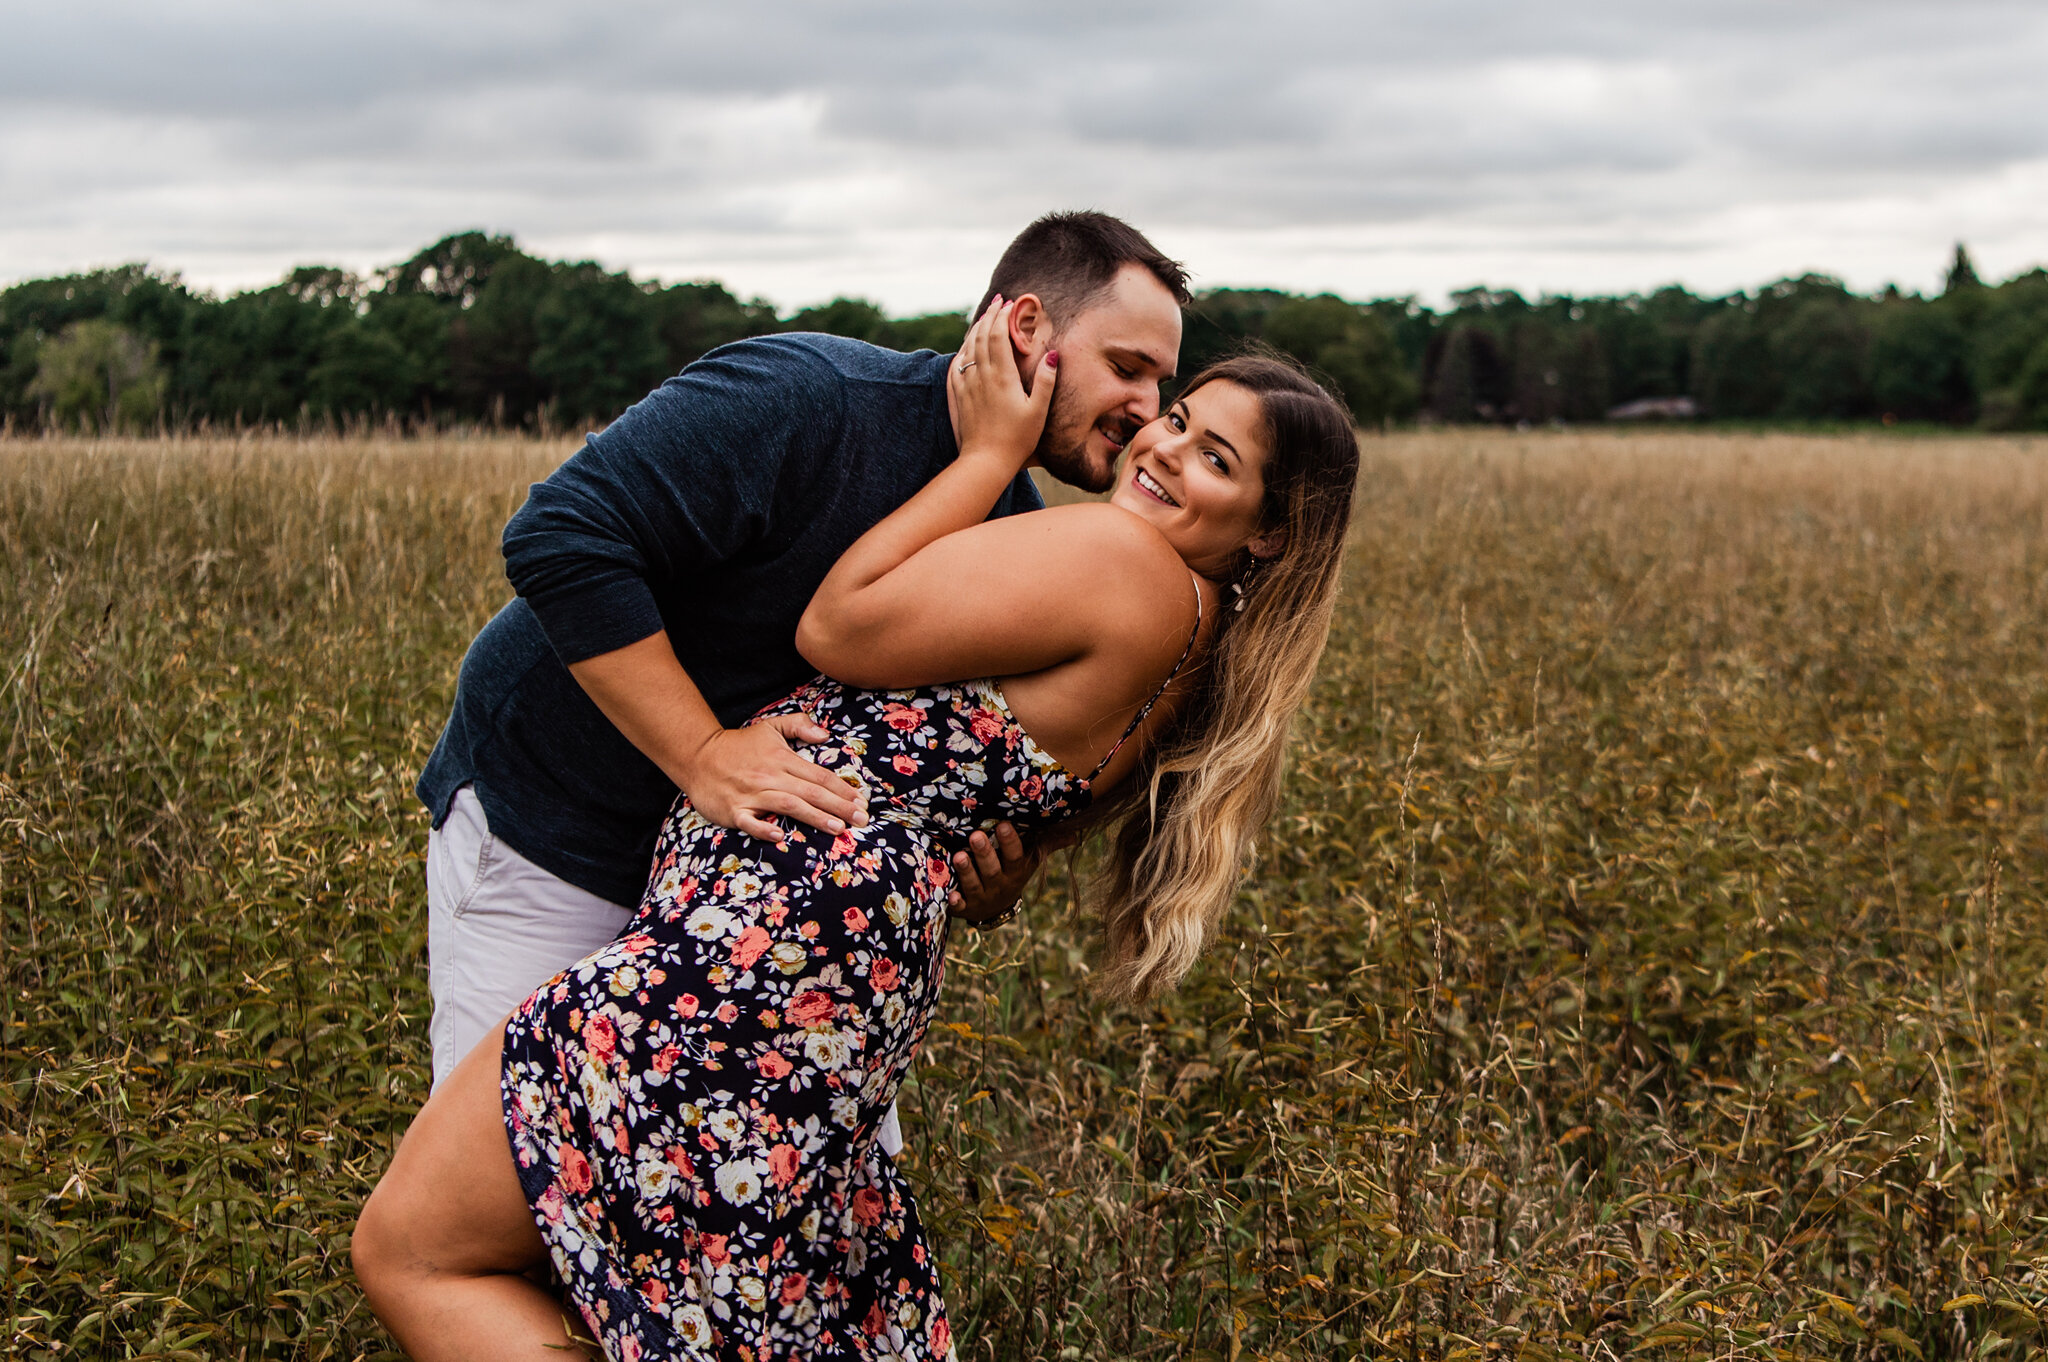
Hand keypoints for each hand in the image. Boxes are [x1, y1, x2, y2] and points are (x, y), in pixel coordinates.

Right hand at [678, 714, 869, 843]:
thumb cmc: (738, 745)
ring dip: (815, 817)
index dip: (842, 789)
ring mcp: (751, 794)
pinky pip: (750, 822)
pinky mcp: (733, 811)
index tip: (862, 801)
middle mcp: (769, 776)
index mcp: (781, 759)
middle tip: (862, 819)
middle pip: (811, 792)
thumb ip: (799, 725)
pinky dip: (764, 828)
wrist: (698, 755)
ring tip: (838, 829)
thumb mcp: (769, 726)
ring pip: (788, 806)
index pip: (818, 775)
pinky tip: (780, 836)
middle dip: (839, 807)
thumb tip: (825, 735)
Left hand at [947, 821, 1043, 923]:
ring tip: (959, 855)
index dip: (1010, 842)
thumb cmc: (1010, 874)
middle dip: (985, 854)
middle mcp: (999, 885)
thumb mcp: (1029, 862)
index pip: (1015, 856)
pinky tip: (950, 896)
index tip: (1003, 824)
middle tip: (976, 836)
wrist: (994, 909)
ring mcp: (982, 897)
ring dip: (967, 872)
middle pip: (993, 870)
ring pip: (974, 885)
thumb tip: (1074, 833)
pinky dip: (955, 902)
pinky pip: (960, 906)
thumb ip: (1047, 845)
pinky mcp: (965, 907)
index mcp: (1015, 872)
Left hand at [950, 297, 1056, 469]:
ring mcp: (968, 385)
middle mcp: (982, 376)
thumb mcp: (1038, 411)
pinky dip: (963, 349)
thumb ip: (1046, 381)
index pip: (999, 336)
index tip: (1010, 303)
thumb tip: (1053, 354)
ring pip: (968, 348)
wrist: (985, 461)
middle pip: (982, 336)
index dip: (1003, 316)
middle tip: (998, 302)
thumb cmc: (1017, 439)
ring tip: (984, 317)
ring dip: (976, 328)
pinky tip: (966, 346)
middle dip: (990, 315)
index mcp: (1002, 376)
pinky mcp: (960, 396)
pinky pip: (958, 365)